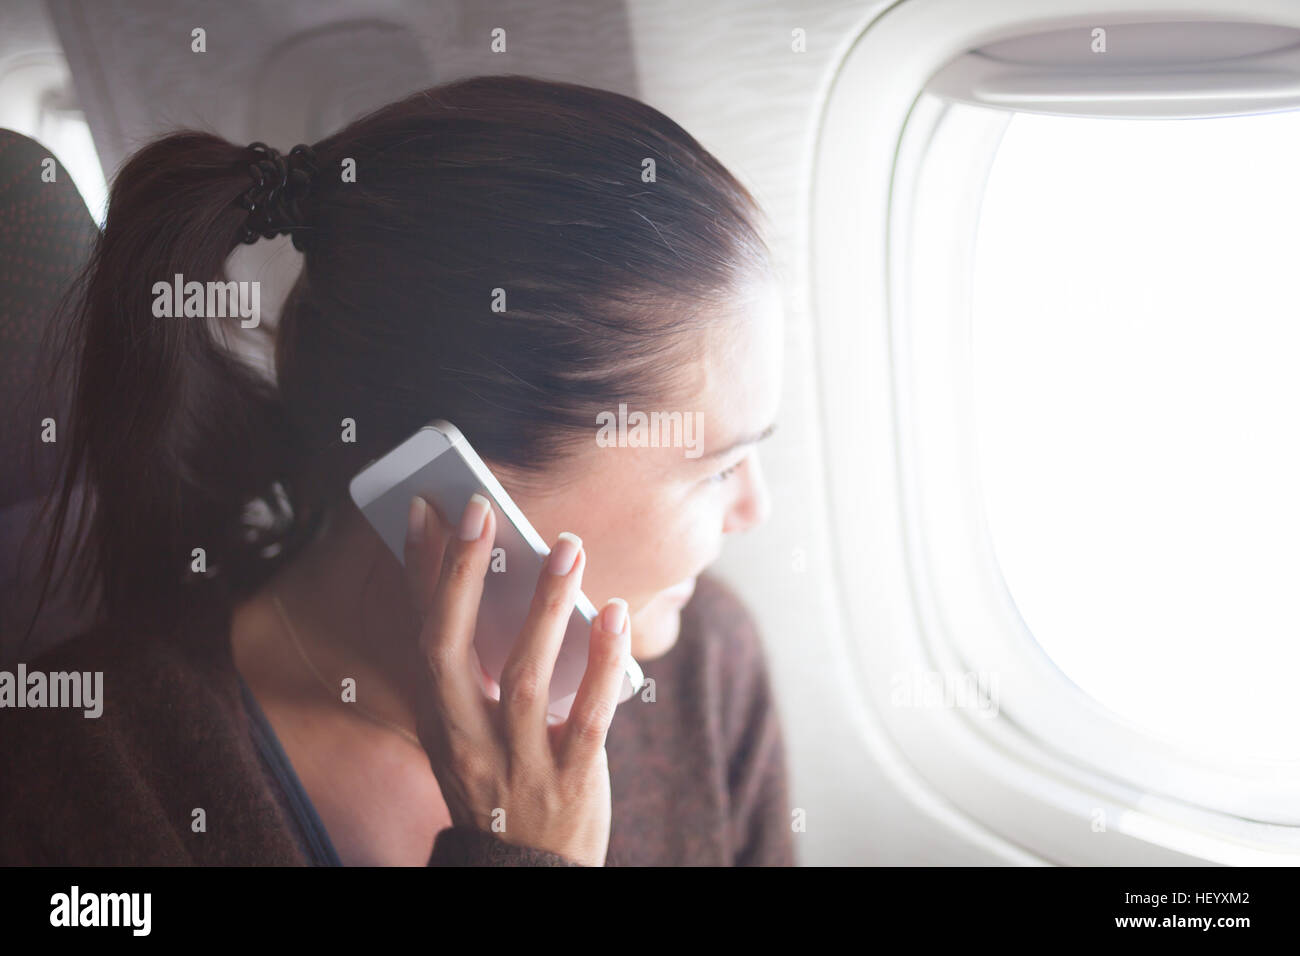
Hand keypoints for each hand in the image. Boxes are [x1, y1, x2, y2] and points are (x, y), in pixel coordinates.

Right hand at [403, 493, 629, 866]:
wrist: (526, 876)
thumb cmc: (501, 788)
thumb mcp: (468, 737)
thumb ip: (478, 676)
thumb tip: (503, 588)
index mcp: (440, 720)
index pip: (421, 634)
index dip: (419, 571)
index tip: (424, 509)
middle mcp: (466, 738)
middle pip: (453, 648)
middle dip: (462, 575)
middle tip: (482, 508)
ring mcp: (517, 762)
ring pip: (525, 677)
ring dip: (545, 607)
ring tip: (567, 547)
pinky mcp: (570, 781)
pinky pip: (588, 716)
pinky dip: (602, 664)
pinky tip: (615, 616)